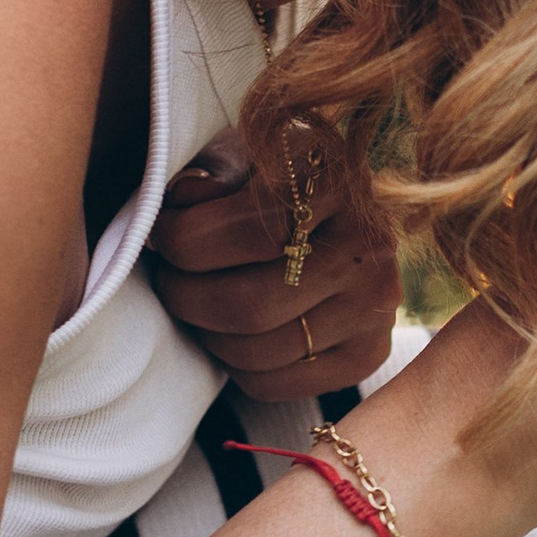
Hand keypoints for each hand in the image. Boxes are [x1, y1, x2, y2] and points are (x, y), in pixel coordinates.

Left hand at [147, 130, 401, 397]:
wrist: (347, 214)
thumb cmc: (279, 177)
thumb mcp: (247, 153)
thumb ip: (211, 174)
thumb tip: (176, 209)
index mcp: (339, 181)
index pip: (255, 230)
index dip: (186, 240)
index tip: (162, 234)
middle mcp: (369, 246)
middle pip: (249, 305)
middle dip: (184, 296)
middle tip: (169, 279)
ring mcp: (375, 307)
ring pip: (254, 352)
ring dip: (204, 333)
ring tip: (196, 303)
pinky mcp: (368, 353)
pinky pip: (273, 383)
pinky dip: (233, 367)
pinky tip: (230, 333)